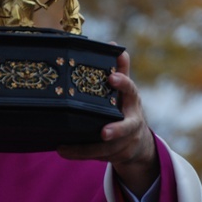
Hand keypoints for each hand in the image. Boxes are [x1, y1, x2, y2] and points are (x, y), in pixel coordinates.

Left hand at [57, 48, 158, 196]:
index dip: (122, 83)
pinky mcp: (114, 154)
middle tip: (104, 132)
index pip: (130, 90)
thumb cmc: (125, 107)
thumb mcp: (125, 90)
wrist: (138, 142)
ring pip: (108, 147)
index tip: (111, 77)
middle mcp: (132, 121)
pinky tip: (62, 150)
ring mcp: (124, 141)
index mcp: (132, 101)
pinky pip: (97, 156)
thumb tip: (114, 45)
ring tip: (65, 146)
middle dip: (117, 130)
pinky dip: (79, 153)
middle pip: (127, 127)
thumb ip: (120, 69)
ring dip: (87, 148)